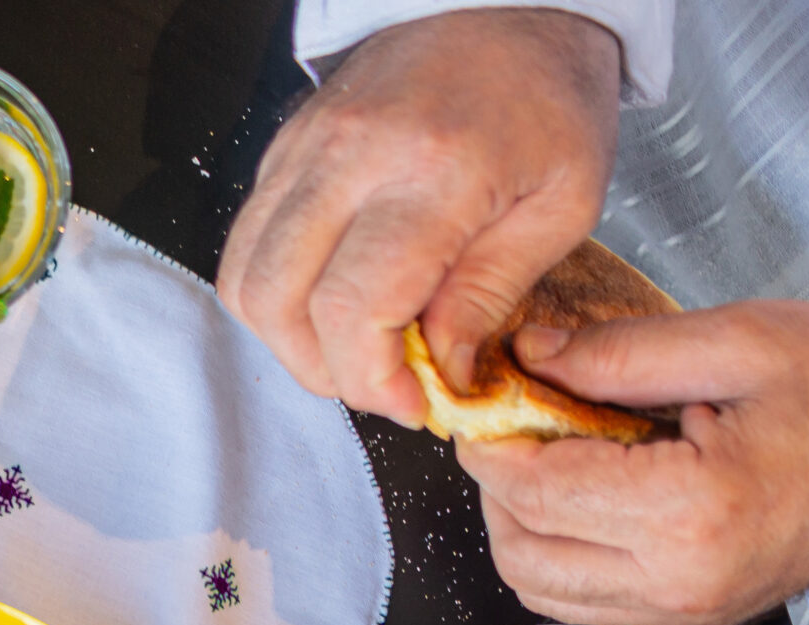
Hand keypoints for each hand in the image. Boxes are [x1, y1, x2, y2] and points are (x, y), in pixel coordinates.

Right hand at [217, 8, 620, 424]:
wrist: (511, 3)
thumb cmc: (547, 98)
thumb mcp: (563, 204)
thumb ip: (492, 294)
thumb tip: (440, 370)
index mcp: (431, 170)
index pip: (352, 309)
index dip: (373, 380)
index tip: (414, 401)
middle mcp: (350, 157)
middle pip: (279, 303)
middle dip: (324, 369)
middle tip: (382, 379)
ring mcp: (304, 149)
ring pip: (246, 281)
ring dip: (289, 337)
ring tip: (354, 343)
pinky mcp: (283, 150)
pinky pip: (248, 246)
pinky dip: (281, 294)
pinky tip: (335, 296)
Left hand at [459, 302, 808, 624]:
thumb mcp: (743, 344)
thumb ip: (622, 354)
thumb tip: (528, 355)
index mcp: (694, 511)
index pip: (538, 491)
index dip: (491, 447)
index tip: (482, 406)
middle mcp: (680, 581)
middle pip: (523, 549)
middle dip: (497, 488)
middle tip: (511, 427)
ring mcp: (685, 613)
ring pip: (540, 587)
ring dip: (519, 525)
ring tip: (544, 459)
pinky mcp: (690, 622)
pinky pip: (581, 602)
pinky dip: (557, 554)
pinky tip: (579, 499)